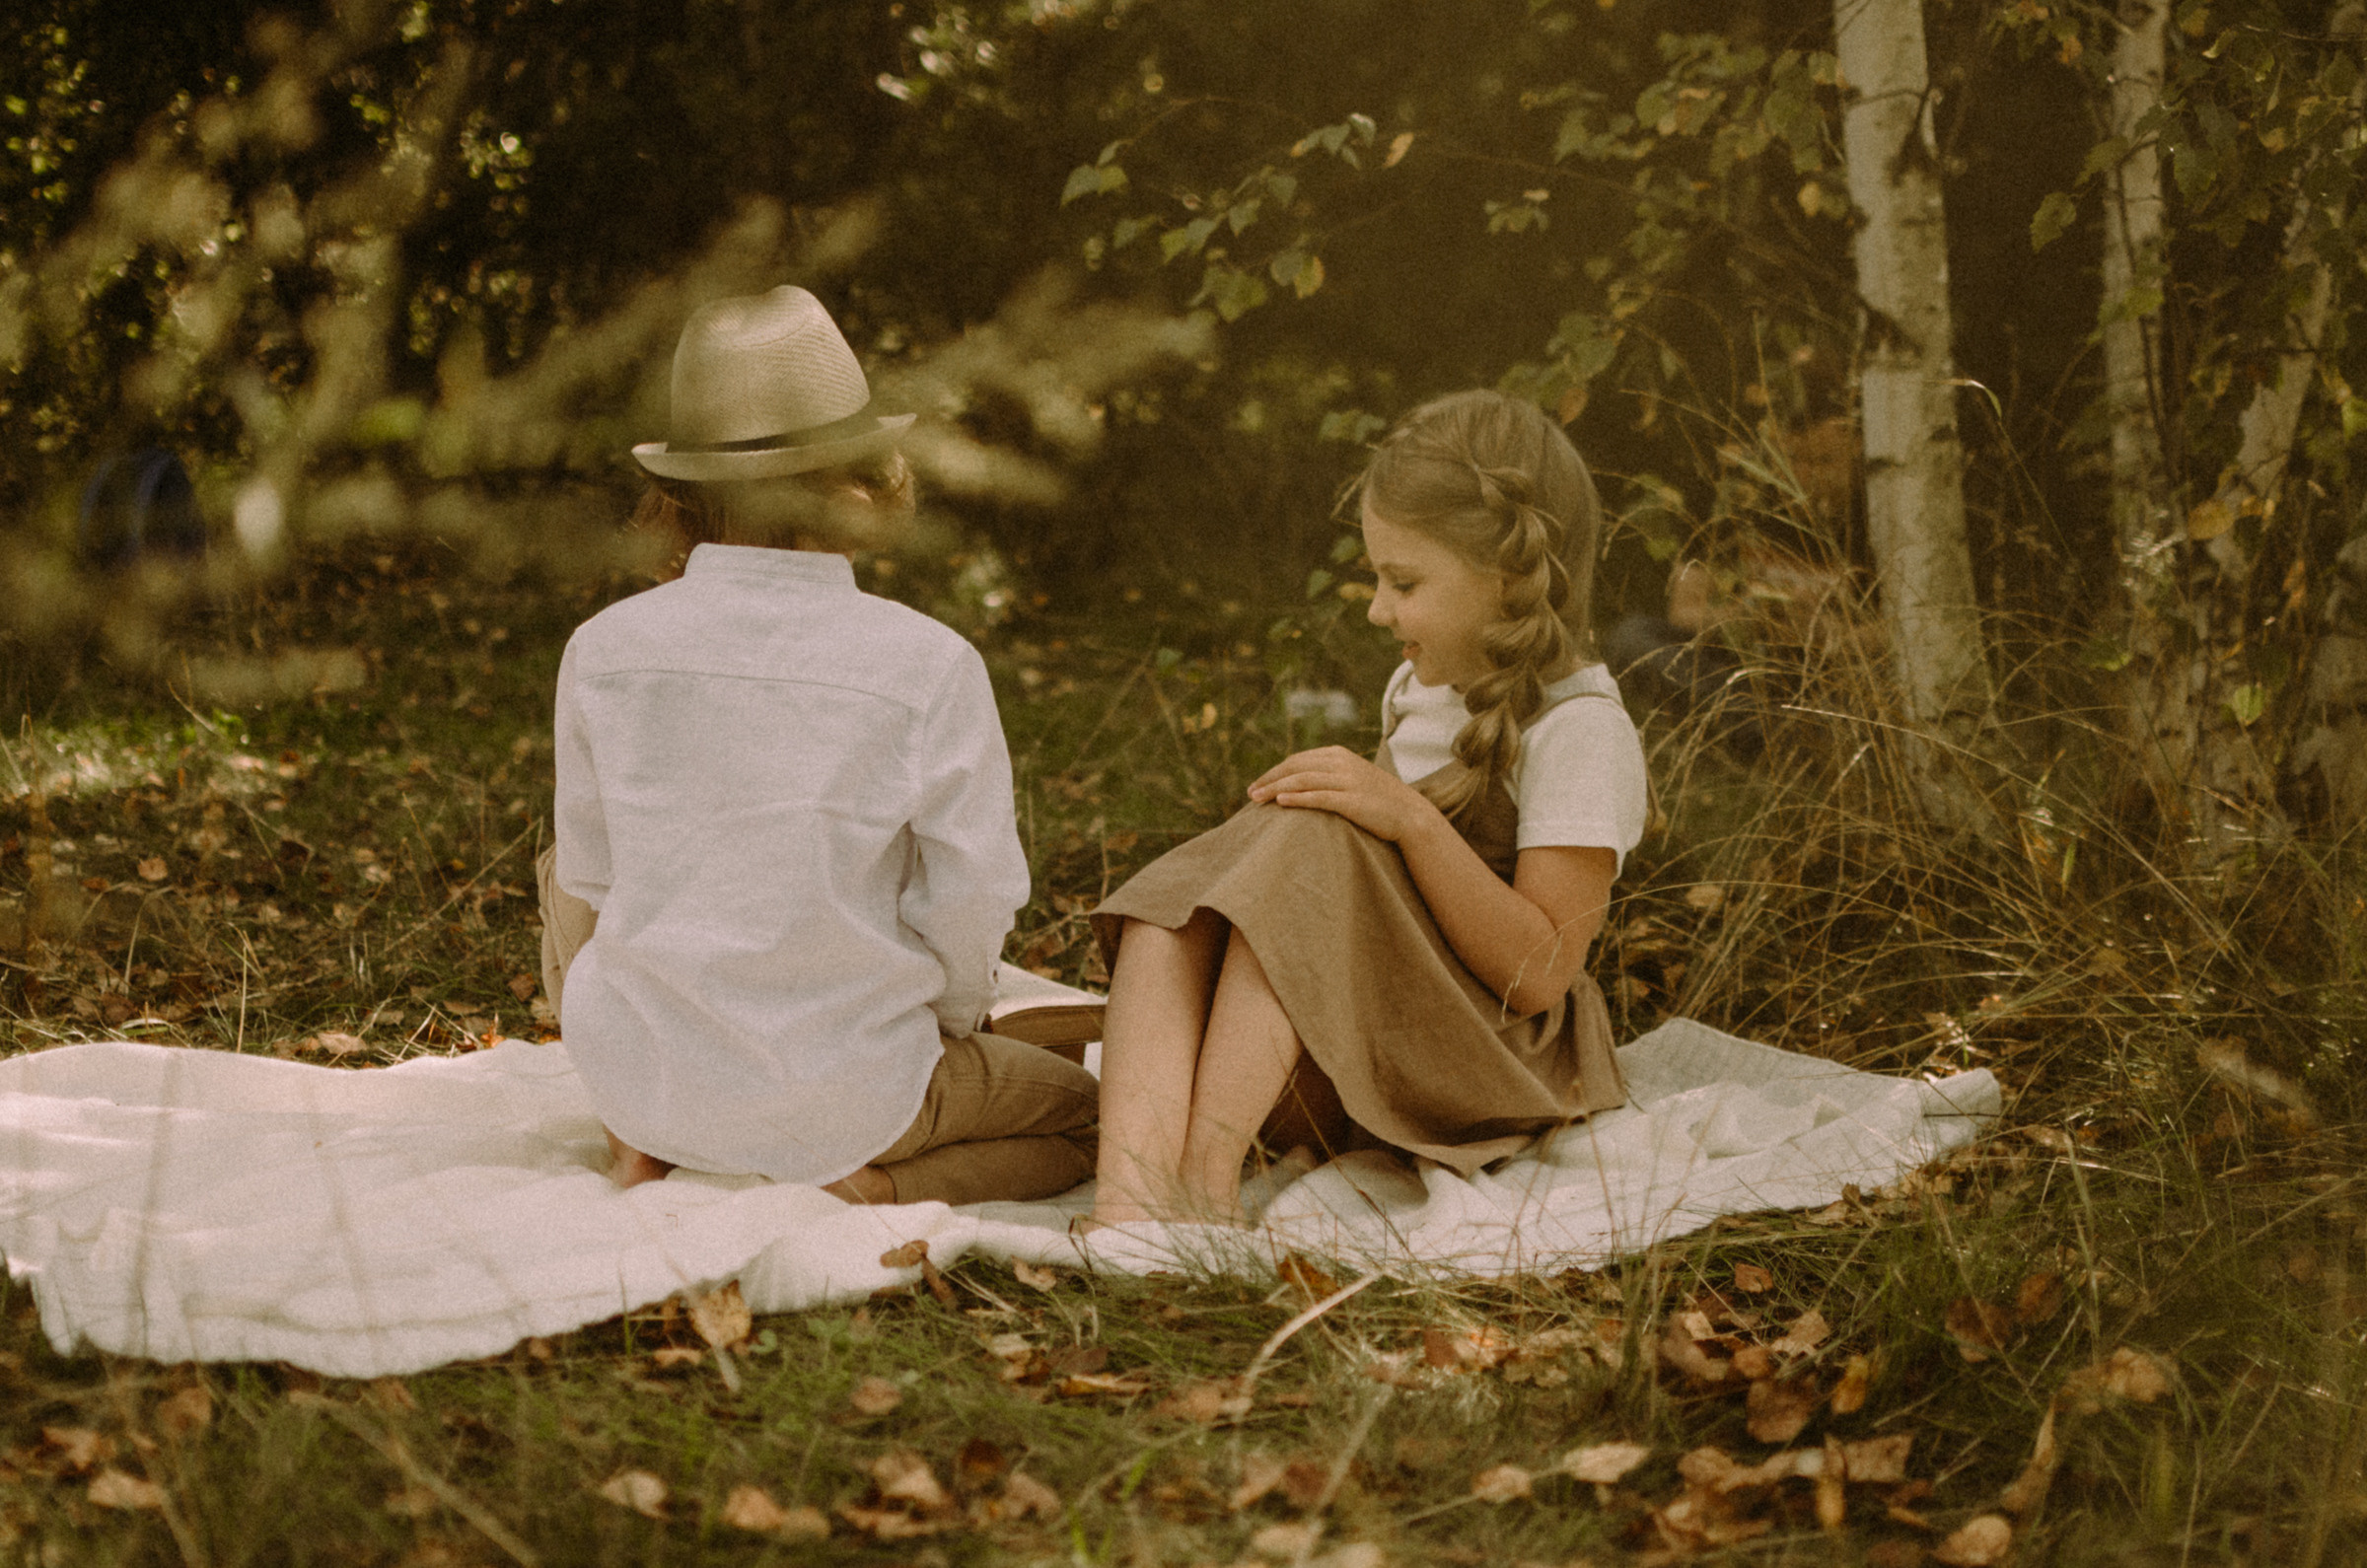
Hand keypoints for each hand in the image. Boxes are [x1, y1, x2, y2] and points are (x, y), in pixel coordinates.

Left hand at [1247, 746, 1438, 842]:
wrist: (1409, 815)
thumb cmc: (1376, 801)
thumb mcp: (1351, 779)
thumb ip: (1328, 776)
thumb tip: (1297, 783)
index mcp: (1339, 754)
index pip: (1297, 759)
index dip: (1274, 772)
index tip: (1257, 785)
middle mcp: (1341, 763)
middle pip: (1295, 767)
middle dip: (1269, 779)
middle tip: (1250, 794)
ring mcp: (1348, 781)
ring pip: (1303, 780)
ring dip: (1275, 788)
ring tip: (1256, 799)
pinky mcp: (1352, 800)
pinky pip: (1319, 796)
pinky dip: (1298, 797)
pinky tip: (1281, 802)